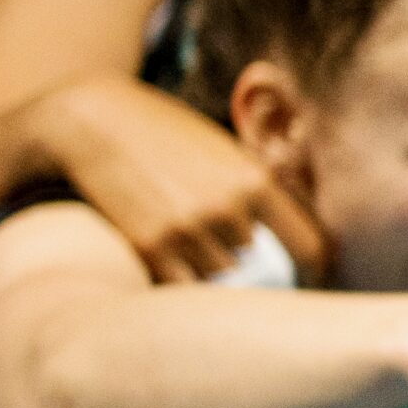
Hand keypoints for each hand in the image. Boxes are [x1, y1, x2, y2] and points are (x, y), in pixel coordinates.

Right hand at [33, 76, 330, 282]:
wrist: (92, 122)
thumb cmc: (168, 134)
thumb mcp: (228, 150)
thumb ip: (263, 191)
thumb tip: (307, 239)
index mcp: (258, 181)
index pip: (313, 248)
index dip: (314, 268)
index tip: (308, 275)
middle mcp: (228, 209)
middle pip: (262, 265)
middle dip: (248, 259)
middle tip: (222, 242)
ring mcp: (188, 231)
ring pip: (220, 275)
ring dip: (209, 265)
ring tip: (185, 235)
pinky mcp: (149, 247)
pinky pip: (182, 285)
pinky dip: (178, 276)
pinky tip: (166, 253)